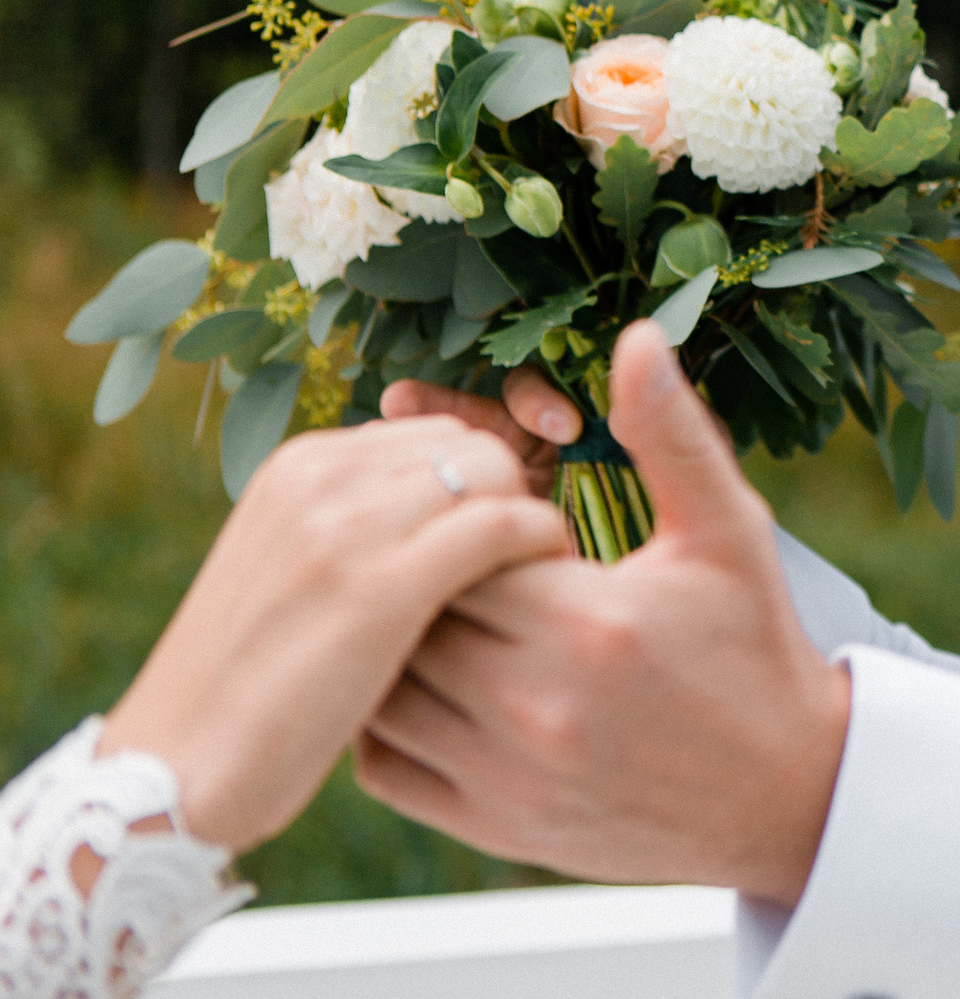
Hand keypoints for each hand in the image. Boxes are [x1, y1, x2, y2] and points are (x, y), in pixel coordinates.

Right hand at [97, 415, 569, 853]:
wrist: (176, 767)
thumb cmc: (252, 685)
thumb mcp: (294, 571)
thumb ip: (360, 525)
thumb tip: (456, 509)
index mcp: (299, 465)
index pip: (435, 433)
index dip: (482, 484)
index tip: (498, 541)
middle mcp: (321, 477)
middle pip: (472, 444)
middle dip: (511, 496)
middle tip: (524, 564)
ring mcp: (346, 529)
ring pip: (495, 472)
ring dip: (530, 522)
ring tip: (536, 583)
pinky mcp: (381, 588)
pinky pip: (503, 527)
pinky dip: (540, 549)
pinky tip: (543, 594)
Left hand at [356, 321, 850, 903]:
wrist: (784, 793)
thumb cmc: (755, 649)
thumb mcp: (728, 533)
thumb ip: (671, 436)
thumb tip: (639, 338)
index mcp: (587, 622)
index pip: (462, 545)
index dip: (471, 524)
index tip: (508, 523)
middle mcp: (533, 705)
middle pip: (414, 611)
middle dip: (426, 577)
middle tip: (456, 557)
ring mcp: (505, 775)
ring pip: (384, 690)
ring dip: (395, 645)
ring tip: (437, 612)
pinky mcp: (491, 825)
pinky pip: (384, 766)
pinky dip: (383, 721)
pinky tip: (428, 682)